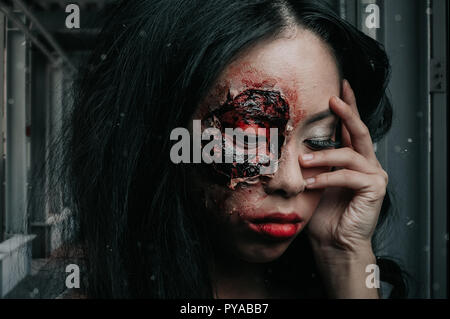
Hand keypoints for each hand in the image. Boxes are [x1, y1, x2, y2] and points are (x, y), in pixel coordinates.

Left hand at [300, 80, 387, 253]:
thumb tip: (295, 142)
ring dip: (323, 155)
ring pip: (349, 153)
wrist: (334, 244)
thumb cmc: (323, 215)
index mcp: (353, 160)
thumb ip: (314, 162)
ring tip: (301, 160)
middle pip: (359, 131)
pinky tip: (310, 184)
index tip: (339, 86)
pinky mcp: (375, 189)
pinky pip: (347, 176)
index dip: (347, 107)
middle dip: (346, 112)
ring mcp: (374, 175)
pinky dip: (327, 178)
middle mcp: (367, 164)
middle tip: (332, 97)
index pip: (350, 128)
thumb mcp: (315, 181)